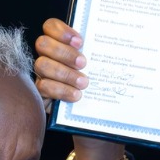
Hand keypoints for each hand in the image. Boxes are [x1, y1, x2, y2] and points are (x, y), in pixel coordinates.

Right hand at [34, 18, 124, 159]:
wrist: (100, 131)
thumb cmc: (104, 99)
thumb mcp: (106, 75)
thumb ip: (101, 57)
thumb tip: (117, 39)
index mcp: (64, 48)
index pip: (50, 27)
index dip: (60, 29)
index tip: (80, 41)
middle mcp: (51, 60)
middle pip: (42, 43)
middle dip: (63, 51)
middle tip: (83, 63)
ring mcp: (45, 78)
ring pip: (41, 64)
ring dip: (64, 72)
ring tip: (84, 83)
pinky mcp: (43, 98)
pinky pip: (42, 88)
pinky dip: (60, 90)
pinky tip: (76, 97)